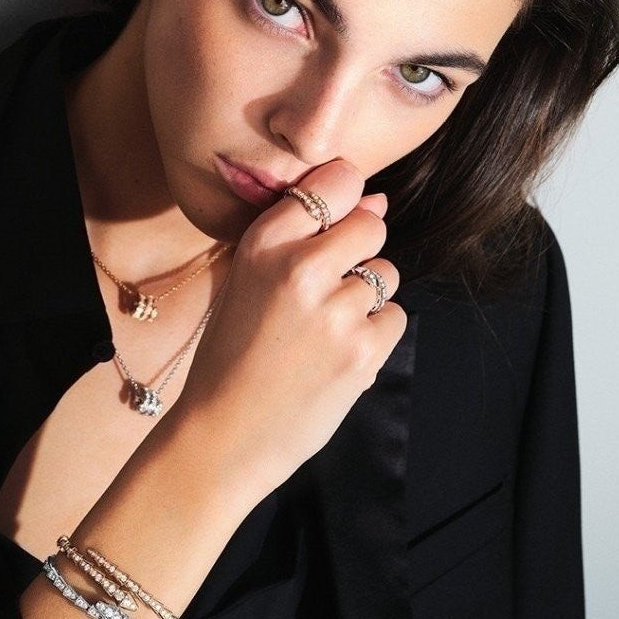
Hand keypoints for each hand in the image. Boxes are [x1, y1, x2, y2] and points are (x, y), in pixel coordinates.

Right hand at [173, 158, 406, 499]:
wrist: (224, 435)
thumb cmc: (233, 355)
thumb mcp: (245, 279)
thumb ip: (301, 237)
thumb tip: (378, 201)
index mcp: (261, 243)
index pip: (333, 183)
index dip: (343, 198)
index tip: (334, 221)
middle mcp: (299, 267)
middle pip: (371, 225)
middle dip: (359, 251)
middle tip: (324, 292)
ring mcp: (335, 310)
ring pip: (385, 275)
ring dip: (366, 297)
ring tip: (323, 330)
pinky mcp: (362, 350)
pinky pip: (394, 318)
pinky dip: (374, 334)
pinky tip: (336, 355)